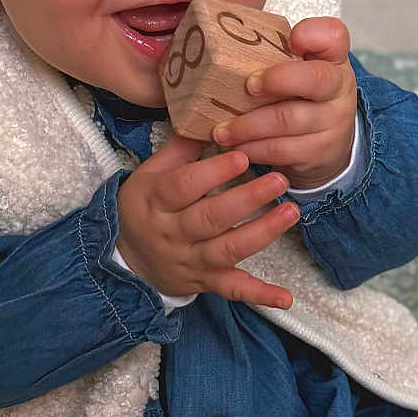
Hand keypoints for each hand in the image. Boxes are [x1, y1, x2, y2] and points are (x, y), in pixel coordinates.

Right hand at [116, 137, 297, 305]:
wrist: (125, 258)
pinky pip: (232, 290)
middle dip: (247, 199)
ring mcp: (191, 260)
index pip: (185, 186)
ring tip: (291, 212)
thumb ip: (182, 148)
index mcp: (157, 200)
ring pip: (227, 250)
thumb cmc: (145, 205)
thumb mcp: (151, 173)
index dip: (214, 172)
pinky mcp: (206, 282)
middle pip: (211, 218)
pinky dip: (260, 295)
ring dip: (262, 233)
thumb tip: (213, 118)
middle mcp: (173, 233)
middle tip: (279, 180)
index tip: (243, 155)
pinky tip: (286, 298)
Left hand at [211, 16, 357, 190]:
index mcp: (332, 59)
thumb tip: (223, 36)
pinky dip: (254, 149)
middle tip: (248, 85)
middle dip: (278, 80)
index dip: (313, 35)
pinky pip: (282, 150)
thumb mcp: (300, 68)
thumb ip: (277, 52)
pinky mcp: (320, 152)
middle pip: (315, 78)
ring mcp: (333, 122)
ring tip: (221, 129)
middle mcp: (338, 88)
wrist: (330, 141)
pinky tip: (237, 146)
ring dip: (249, 125)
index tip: (293, 39)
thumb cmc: (304, 95)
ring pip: (288, 120)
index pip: (333, 36)